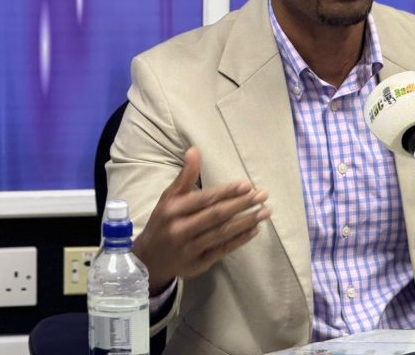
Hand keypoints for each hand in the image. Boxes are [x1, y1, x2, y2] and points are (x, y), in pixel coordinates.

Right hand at [133, 147, 270, 294]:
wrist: (149, 260)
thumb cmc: (163, 221)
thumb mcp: (168, 198)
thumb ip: (185, 176)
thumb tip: (194, 150)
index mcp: (173, 210)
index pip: (205, 199)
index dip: (227, 192)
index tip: (247, 185)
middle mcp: (180, 229)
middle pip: (216, 216)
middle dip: (242, 204)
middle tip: (263, 195)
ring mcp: (189, 249)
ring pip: (222, 234)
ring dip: (246, 222)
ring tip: (265, 212)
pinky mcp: (198, 264)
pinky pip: (222, 250)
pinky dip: (240, 240)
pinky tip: (255, 229)